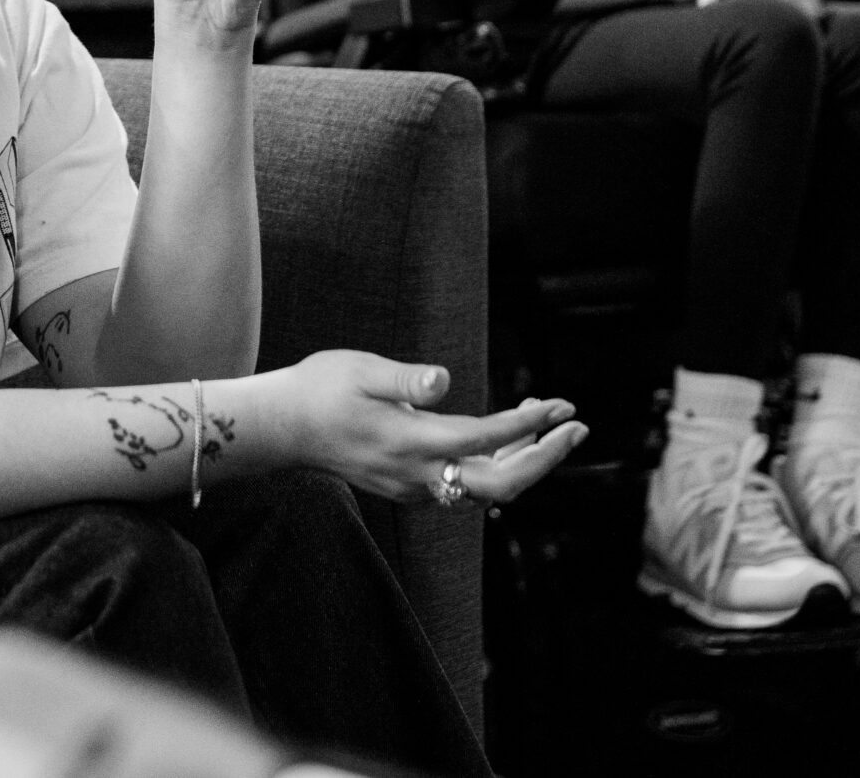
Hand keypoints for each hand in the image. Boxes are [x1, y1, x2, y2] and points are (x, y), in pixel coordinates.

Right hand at [274, 349, 583, 505]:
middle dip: (545, 457)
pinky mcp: (409, 488)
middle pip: (500, 483)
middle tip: (578, 426)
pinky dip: (496, 464)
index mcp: (408, 441)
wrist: (282, 429)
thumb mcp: (360, 369)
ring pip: (487, 489)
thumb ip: (405, 379)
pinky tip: (506, 438)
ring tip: (549, 423)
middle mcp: (417, 474)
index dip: (526, 425)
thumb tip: (442, 381)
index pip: (483, 439)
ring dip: (525, 461)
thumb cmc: (319, 388)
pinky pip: (466, 487)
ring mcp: (413, 487)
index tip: (559, 406)